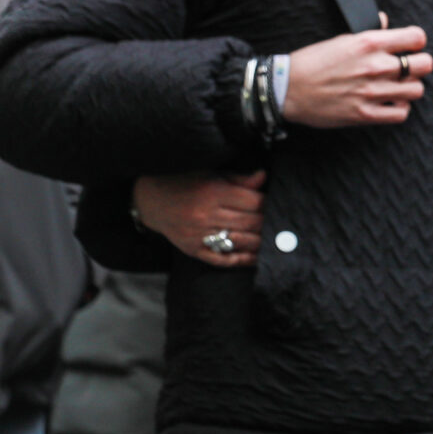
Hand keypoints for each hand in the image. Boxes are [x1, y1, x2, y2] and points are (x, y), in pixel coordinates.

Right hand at [135, 170, 264, 268]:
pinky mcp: (193, 250)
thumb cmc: (185, 183)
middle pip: (250, 223)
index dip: (269, 203)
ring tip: (276, 241)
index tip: (277, 203)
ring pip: (239, 242)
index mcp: (214, 193)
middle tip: (280, 222)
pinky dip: (241, 260)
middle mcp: (206, 216)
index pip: (253, 202)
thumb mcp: (211, 173)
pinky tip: (255, 257)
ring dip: (260, 242)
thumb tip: (264, 178)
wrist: (150, 200)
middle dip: (268, 222)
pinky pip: (221, 259)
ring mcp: (199, 235)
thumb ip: (239, 179)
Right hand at [283, 26, 432, 126]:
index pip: (417, 38)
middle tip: (407, 69)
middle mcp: (375, 66)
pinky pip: (401, 114)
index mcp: (370, 43)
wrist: (286, 89)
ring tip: (397, 87)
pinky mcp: (364, 114)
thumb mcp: (342, 39)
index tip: (409, 48)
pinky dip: (399, 109)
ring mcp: (371, 92)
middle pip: (425, 65)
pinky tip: (390, 103)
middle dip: (419, 65)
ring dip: (410, 88)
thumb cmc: (313, 62)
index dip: (416, 42)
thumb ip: (370, 32)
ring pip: (417, 90)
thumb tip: (386, 21)